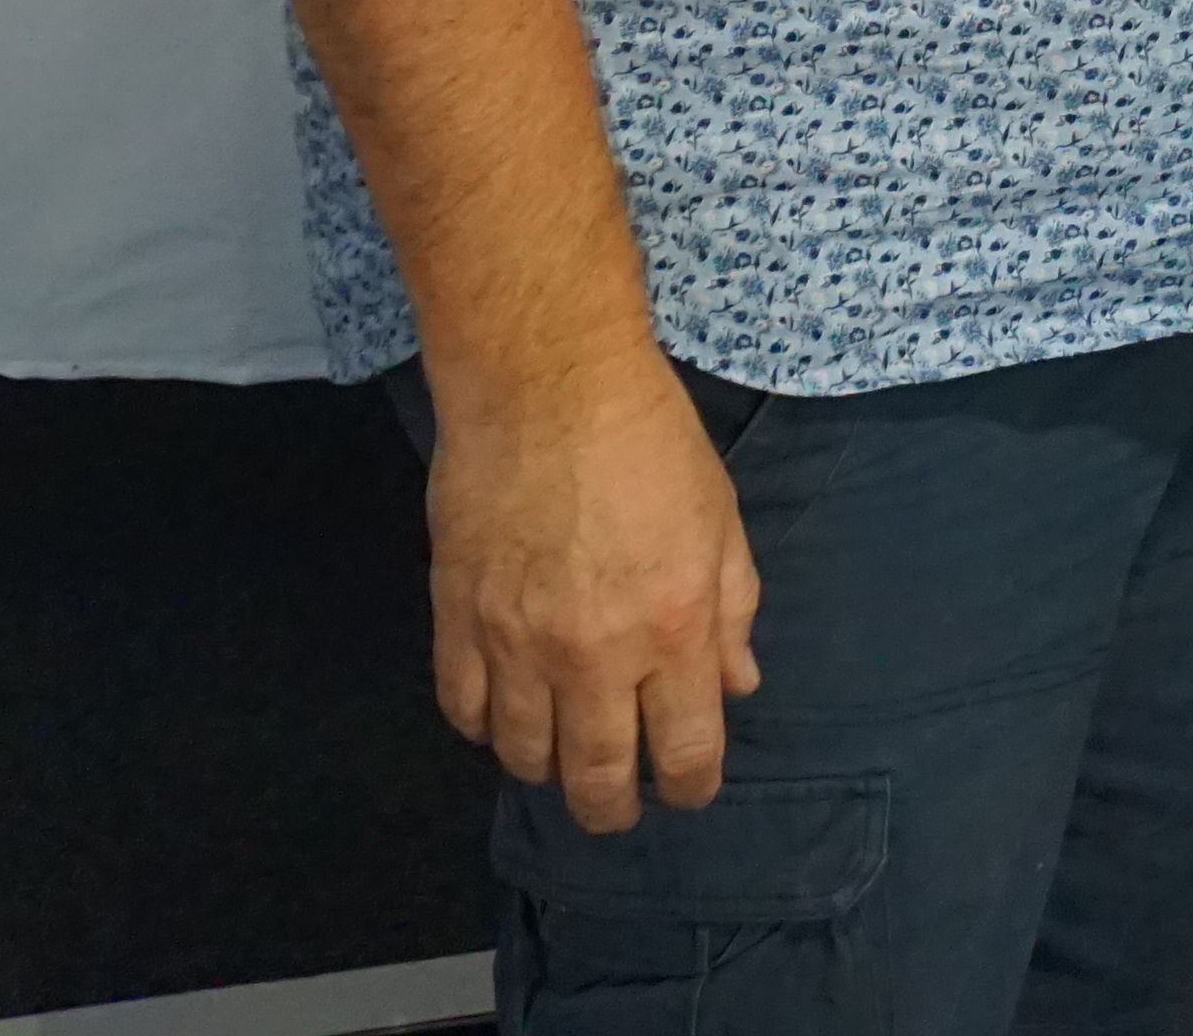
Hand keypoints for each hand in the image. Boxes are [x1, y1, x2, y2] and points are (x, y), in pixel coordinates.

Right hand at [426, 336, 765, 831]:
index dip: (690, 786)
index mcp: (672, 630)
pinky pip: (462, 707)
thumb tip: (736, 684)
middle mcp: (592, 655)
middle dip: (614, 808)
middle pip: (596, 777)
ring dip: (548, 770)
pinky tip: (503, 714)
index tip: (688, 787)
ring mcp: (516, 642)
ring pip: (524, 756)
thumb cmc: (650, 441)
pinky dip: (484, 726)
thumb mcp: (720, 521)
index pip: (683, 752)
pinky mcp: (456, 617)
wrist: (545, 383)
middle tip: (618, 806)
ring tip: (563, 758)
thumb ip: (732, 611)